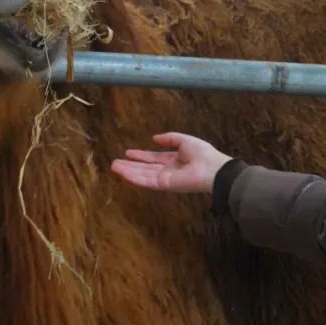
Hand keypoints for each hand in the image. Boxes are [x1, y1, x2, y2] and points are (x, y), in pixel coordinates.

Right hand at [111, 132, 231, 193]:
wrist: (212, 169)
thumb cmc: (202, 153)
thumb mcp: (185, 140)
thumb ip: (170, 138)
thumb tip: (154, 138)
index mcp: (174, 160)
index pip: (154, 159)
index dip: (141, 156)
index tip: (128, 152)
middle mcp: (168, 171)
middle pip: (145, 168)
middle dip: (130, 165)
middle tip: (115, 162)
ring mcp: (164, 179)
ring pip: (142, 175)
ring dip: (128, 171)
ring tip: (113, 167)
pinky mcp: (163, 185)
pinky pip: (145, 181)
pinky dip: (133, 177)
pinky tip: (123, 173)